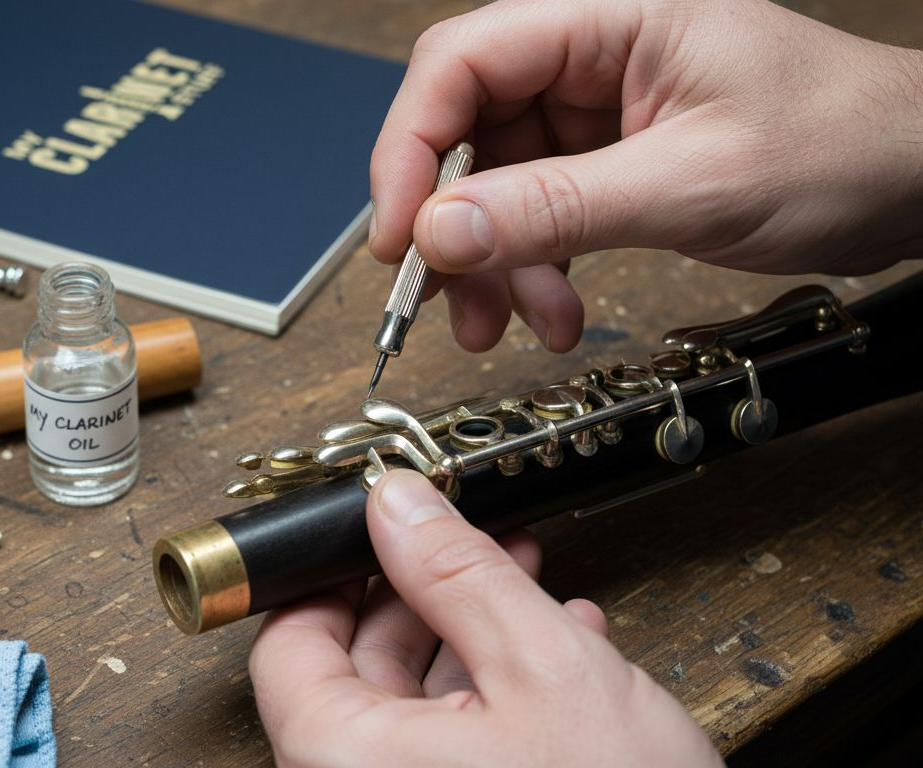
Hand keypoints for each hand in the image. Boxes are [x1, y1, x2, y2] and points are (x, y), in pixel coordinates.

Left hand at [249, 469, 722, 766]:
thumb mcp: (543, 668)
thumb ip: (458, 575)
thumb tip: (396, 504)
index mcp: (343, 761)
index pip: (288, 646)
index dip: (333, 574)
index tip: (377, 531)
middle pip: (357, 674)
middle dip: (424, 596)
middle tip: (467, 544)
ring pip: (417, 710)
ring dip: (473, 638)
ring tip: (530, 585)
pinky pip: (455, 751)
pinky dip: (498, 696)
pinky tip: (559, 652)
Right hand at [370, 0, 922, 353]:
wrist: (918, 180)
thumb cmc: (844, 144)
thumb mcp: (693, 182)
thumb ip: (558, 207)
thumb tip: (440, 231)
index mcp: (608, 16)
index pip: (462, 62)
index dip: (411, 148)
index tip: (397, 233)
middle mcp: (590, 54)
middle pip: (466, 128)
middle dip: (450, 222)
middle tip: (442, 296)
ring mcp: (596, 109)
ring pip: (493, 184)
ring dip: (492, 264)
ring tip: (513, 325)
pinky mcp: (607, 159)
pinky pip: (535, 212)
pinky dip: (531, 269)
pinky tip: (551, 311)